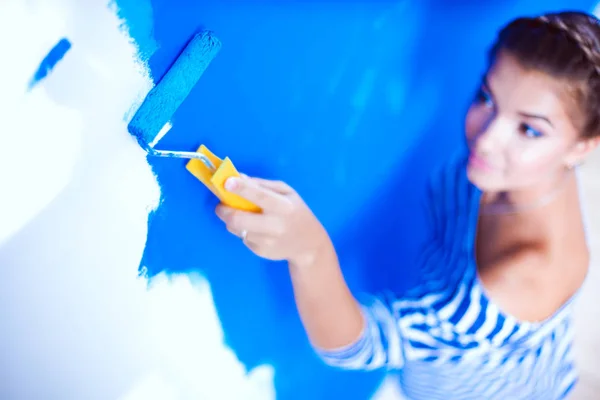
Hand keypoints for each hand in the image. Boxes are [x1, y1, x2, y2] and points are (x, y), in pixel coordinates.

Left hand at [215, 175, 330, 265]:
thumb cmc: (296, 212)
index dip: (241, 188)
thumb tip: (238, 178)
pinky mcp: (261, 252)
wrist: (308, 245)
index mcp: (284, 206)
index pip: (259, 196)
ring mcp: (267, 241)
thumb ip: (263, 185)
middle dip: (224, 211)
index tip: (227, 183)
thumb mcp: (287, 193)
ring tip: (243, 216)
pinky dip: (244, 231)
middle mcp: (275, 225)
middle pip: (238, 219)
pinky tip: (256, 230)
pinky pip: (243, 238)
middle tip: (221, 206)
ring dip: (233, 221)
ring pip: (237, 229)